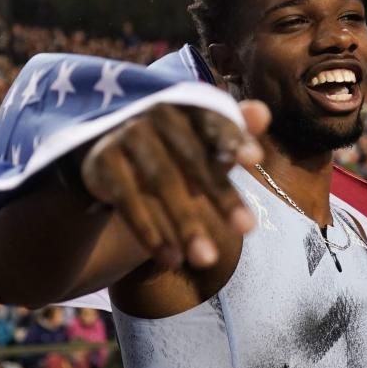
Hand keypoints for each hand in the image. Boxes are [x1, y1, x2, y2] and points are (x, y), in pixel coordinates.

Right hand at [80, 101, 270, 268]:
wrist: (108, 156)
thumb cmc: (171, 151)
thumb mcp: (202, 145)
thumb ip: (232, 135)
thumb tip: (264, 113)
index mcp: (186, 107)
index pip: (214, 121)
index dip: (233, 138)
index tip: (255, 159)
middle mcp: (155, 114)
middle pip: (193, 157)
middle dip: (221, 194)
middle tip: (248, 229)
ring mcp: (126, 135)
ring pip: (162, 181)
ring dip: (186, 223)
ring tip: (208, 260)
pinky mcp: (102, 161)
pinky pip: (128, 199)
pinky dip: (149, 232)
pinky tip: (171, 259)